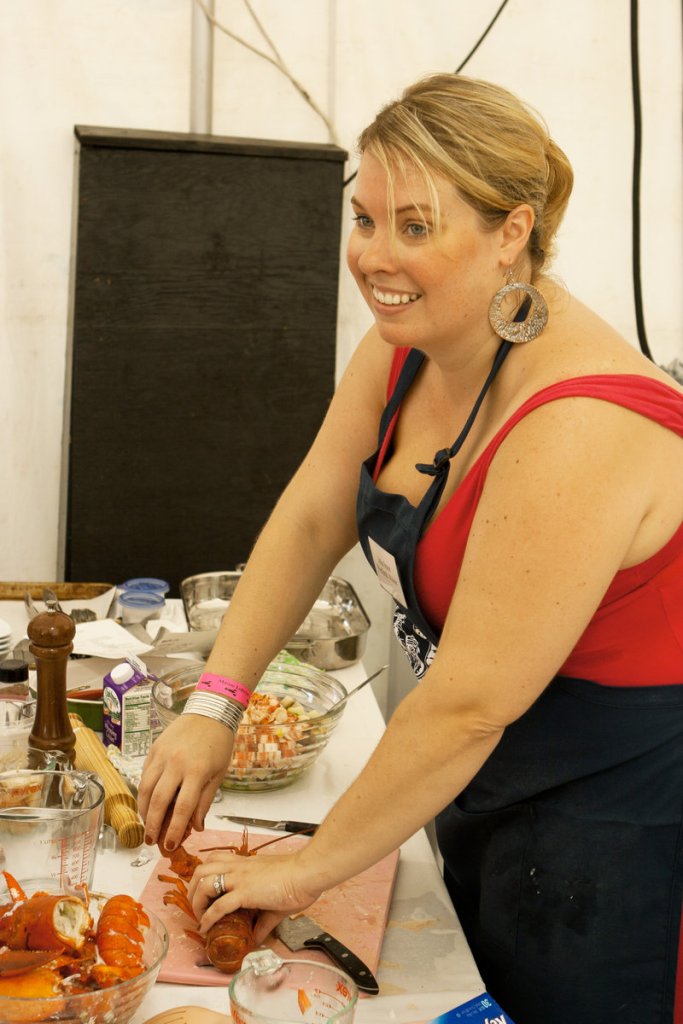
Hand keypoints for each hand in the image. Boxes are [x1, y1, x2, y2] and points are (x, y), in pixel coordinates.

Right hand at [138, 714, 232, 849]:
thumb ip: (205, 801)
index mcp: (197, 772)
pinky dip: (143, 793)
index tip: (171, 846)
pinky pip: (144, 775)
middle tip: (151, 841)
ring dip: (143, 811)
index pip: (182, 808)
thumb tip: (196, 827)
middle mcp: (176, 764)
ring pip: (145, 789)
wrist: (210, 711)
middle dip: (152, 825)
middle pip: (158, 801)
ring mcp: (162, 755)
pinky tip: (145, 804)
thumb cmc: (219, 743)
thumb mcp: (219, 773)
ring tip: (145, 826)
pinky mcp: (153, 748)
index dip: (175, 830)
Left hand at [188, 850, 323, 945]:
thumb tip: (257, 939)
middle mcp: (238, 868)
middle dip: (192, 889)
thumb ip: (263, 920)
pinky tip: (206, 928)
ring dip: (196, 901)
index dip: (203, 876)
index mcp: (245, 864)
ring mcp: (240, 878)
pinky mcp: (245, 892)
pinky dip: (208, 918)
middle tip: (196, 906)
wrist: (307, 873)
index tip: (203, 894)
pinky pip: (218, 905)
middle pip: (201, 869)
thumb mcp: (276, 900)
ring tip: (199, 916)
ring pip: (203, 882)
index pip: (215, 860)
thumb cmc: (297, 880)